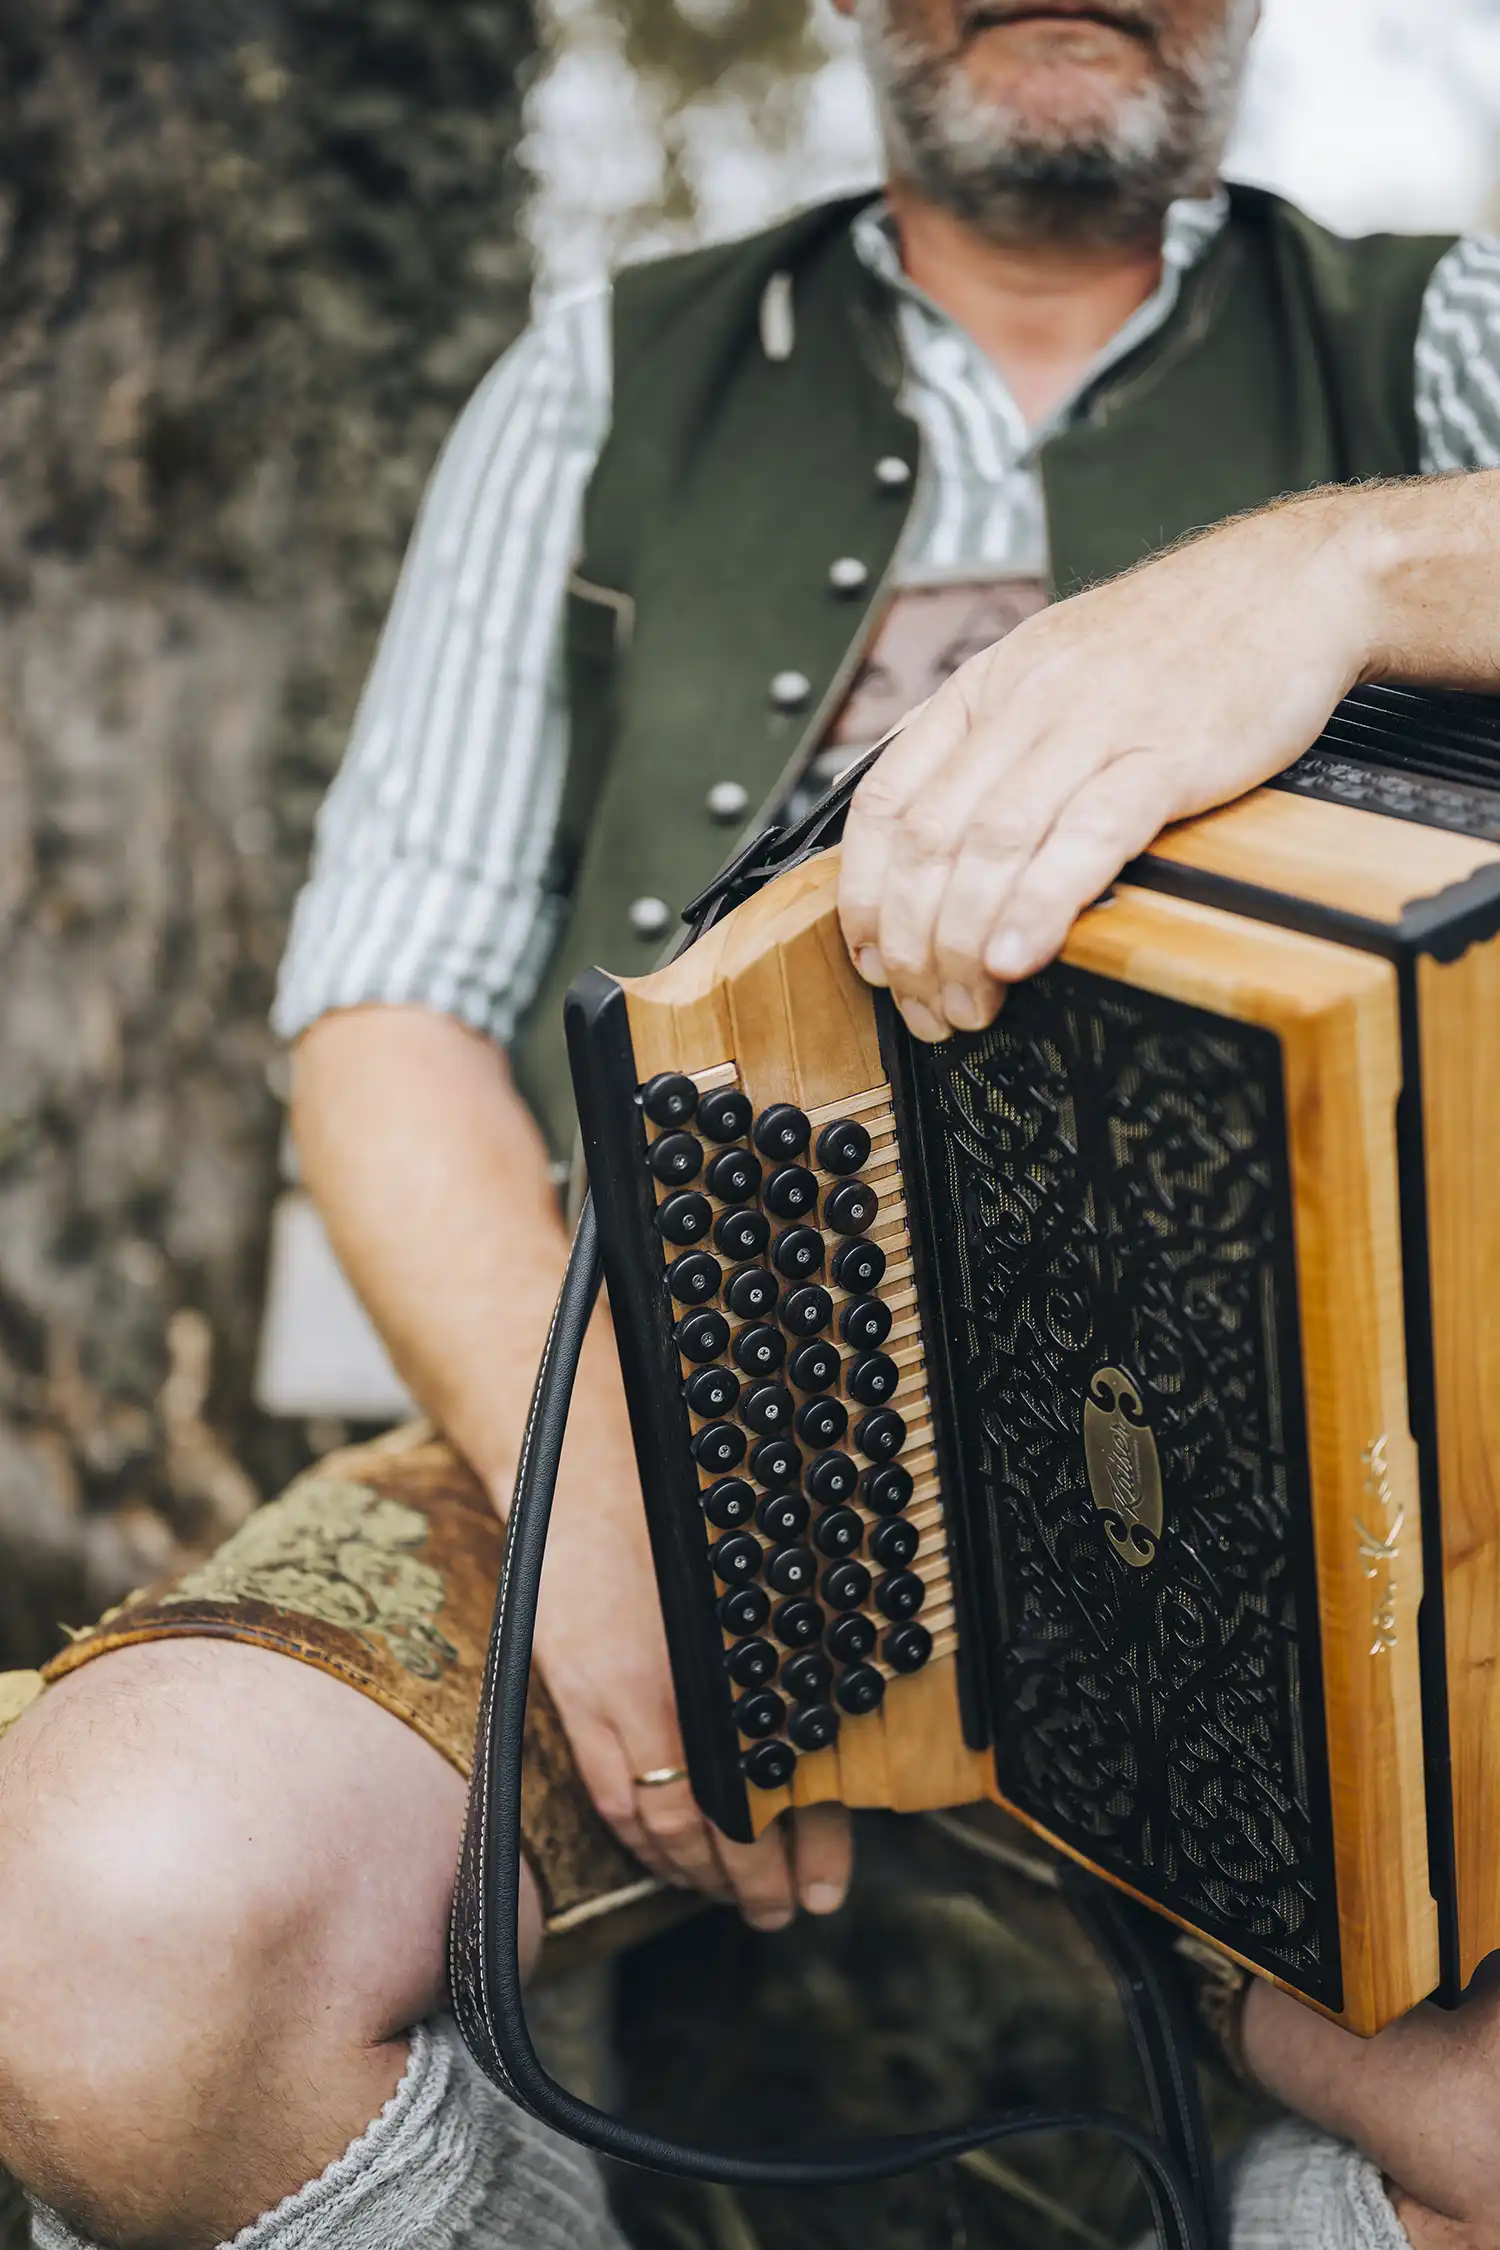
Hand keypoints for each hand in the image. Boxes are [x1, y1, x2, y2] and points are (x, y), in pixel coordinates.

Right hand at [529, 1335, 852, 1931]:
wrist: (565, 1436)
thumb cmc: (660, 1478)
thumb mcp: (737, 1559)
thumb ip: (773, 1635)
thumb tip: (822, 1705)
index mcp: (710, 1659)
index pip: (756, 1788)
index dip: (793, 1847)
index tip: (823, 1882)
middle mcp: (656, 1688)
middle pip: (707, 1821)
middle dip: (753, 1877)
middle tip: (793, 1908)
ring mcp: (603, 1693)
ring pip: (653, 1819)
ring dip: (699, 1870)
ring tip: (741, 1897)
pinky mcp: (567, 1687)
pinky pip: (607, 1791)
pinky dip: (644, 1837)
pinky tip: (672, 1854)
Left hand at [838, 492, 1379, 1038]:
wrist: (1290, 583)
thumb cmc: (1180, 640)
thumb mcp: (1053, 670)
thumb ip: (992, 746)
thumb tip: (934, 834)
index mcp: (986, 687)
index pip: (886, 801)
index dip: (865, 893)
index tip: (868, 955)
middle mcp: (1025, 703)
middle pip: (930, 840)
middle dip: (911, 943)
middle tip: (924, 1005)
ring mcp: (1094, 725)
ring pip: (992, 845)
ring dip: (964, 942)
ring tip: (968, 1005)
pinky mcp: (1168, 752)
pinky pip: (1087, 835)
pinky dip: (1041, 904)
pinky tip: (1019, 955)